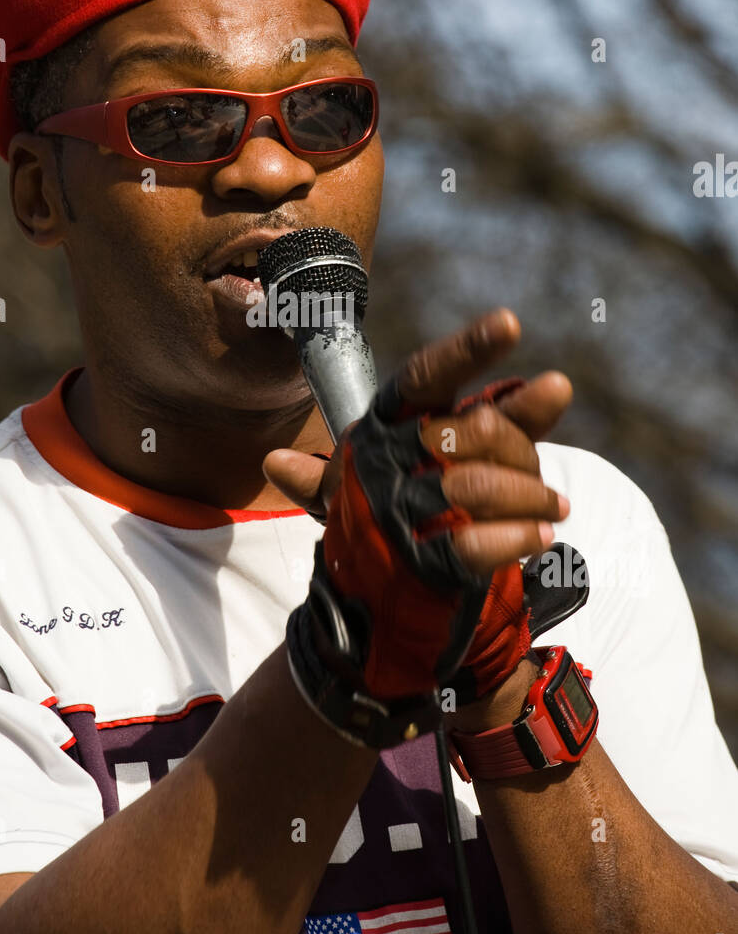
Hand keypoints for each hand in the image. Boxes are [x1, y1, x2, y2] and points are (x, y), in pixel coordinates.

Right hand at [270, 309, 572, 730]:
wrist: (374, 611)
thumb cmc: (418, 515)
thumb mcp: (448, 461)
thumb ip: (507, 420)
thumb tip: (560, 384)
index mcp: (381, 428)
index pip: (425, 377)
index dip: (467, 349)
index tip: (512, 322)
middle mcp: (380, 465)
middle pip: (471, 430)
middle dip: (522, 454)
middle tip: (551, 486)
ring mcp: (395, 515)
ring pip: (481, 485)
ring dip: (533, 500)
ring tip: (554, 511)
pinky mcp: (416, 564)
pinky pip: (482, 541)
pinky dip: (521, 537)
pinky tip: (539, 538)